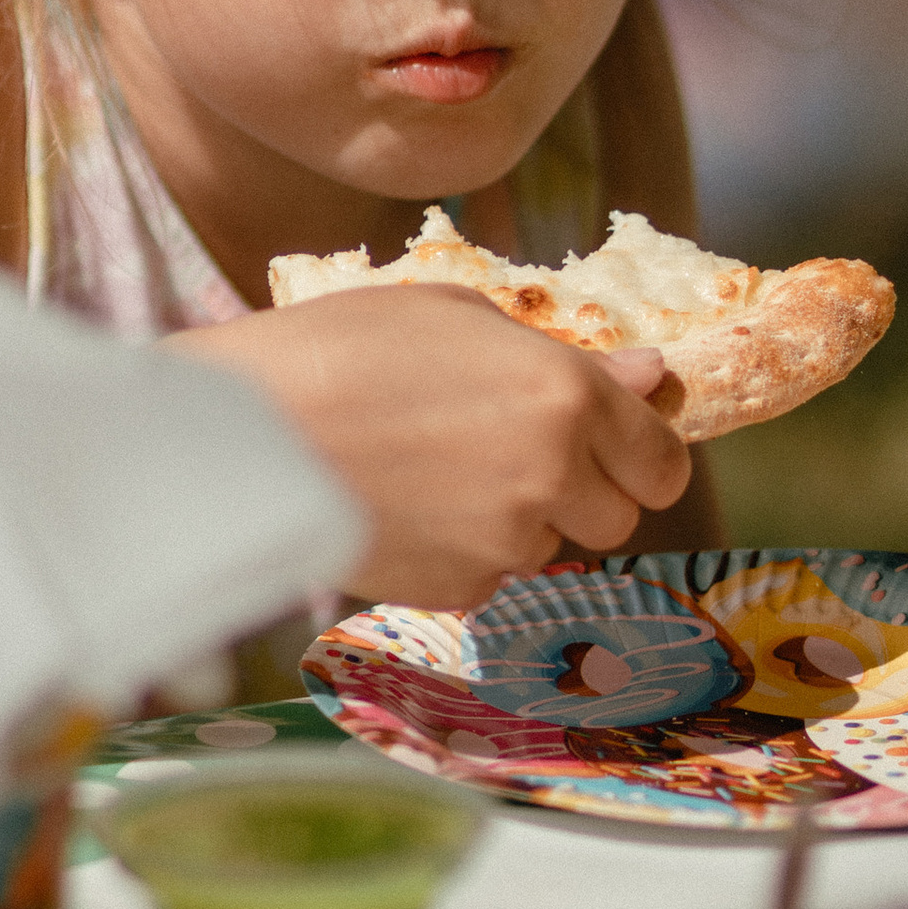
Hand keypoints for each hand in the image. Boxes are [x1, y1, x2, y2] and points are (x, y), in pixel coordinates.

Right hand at [184, 289, 691, 609]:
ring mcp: (507, 541)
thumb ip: (569, 357)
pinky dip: (467, 553)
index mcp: (567, 394)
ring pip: (551, 548)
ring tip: (439, 474)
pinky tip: (410, 508)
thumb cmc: (342, 348)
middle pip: (619, 517)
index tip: (613, 446)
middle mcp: (554, 475)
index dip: (642, 454)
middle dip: (583, 491)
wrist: (245, 430)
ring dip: (521, 521)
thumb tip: (653, 376)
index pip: (663, 460)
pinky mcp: (459, 590)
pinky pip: (491, 577)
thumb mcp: (461, 319)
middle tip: (510, 453)